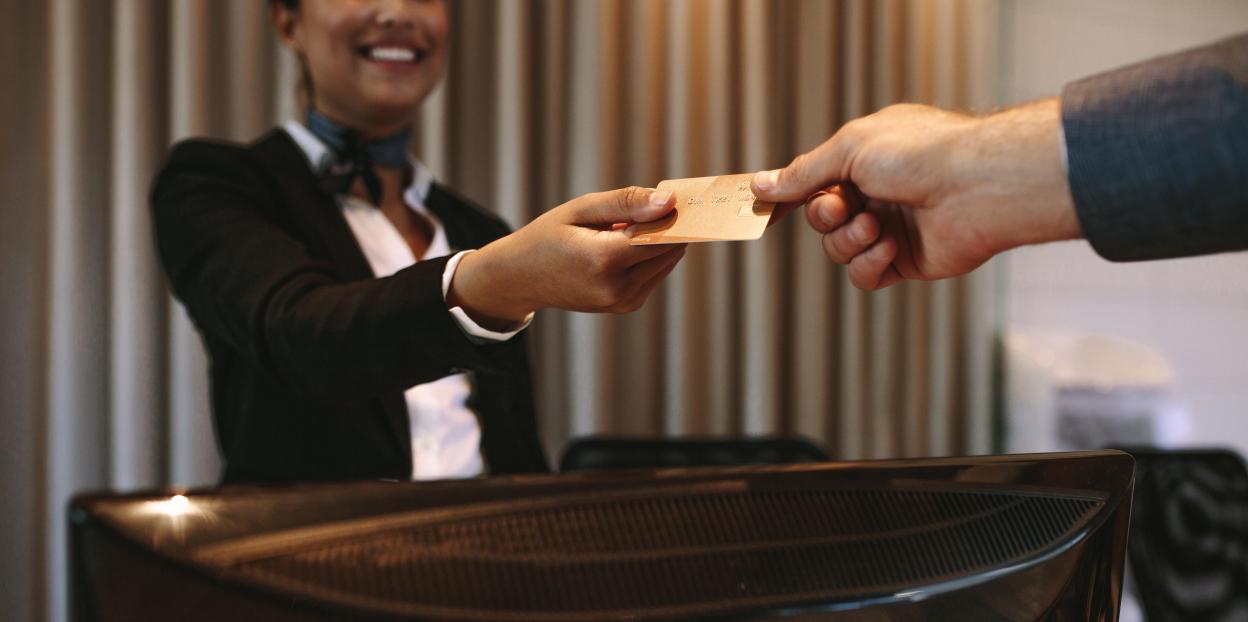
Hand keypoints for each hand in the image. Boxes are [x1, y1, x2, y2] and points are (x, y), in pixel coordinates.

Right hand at [448, 187, 685, 326]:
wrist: (521, 278)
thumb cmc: (547, 236)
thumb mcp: (581, 209)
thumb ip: (627, 203)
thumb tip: (669, 201)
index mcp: (603, 259)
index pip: (661, 235)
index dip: (675, 214)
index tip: (684, 196)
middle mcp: (617, 287)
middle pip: (669, 249)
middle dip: (668, 225)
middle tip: (657, 203)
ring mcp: (622, 301)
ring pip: (666, 262)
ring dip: (657, 241)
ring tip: (624, 227)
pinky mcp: (626, 306)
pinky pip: (654, 274)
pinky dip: (648, 256)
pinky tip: (622, 245)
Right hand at [752, 100, 1081, 289]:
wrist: (978, 187)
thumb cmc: (921, 153)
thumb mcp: (850, 149)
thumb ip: (803, 173)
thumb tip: (759, 184)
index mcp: (865, 158)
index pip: (814, 180)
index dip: (789, 195)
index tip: (765, 207)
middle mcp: (876, 193)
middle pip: (820, 218)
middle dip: (824, 215)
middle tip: (841, 206)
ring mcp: (890, 228)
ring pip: (838, 249)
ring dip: (849, 240)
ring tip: (875, 226)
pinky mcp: (904, 261)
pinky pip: (864, 275)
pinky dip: (868, 264)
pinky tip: (888, 247)